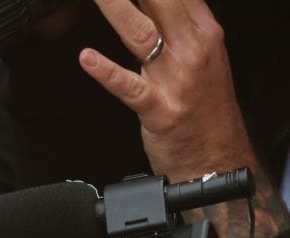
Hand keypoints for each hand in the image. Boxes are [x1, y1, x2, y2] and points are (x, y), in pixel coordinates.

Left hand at [79, 0, 252, 183]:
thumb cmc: (202, 106)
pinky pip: (130, 87)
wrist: (216, 156)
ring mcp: (176, 79)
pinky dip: (106, 72)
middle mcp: (193, 49)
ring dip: (115, 8)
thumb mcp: (199, 56)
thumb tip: (148, 1)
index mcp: (204, 31)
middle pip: (158, 1)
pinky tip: (86, 58)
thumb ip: (177, 24)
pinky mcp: (159, 109)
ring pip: (140, 34)